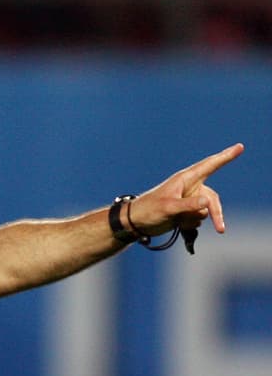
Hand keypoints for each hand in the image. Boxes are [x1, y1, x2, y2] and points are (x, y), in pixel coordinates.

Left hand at [129, 143, 243, 237]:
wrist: (135, 223)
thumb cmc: (148, 210)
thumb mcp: (168, 208)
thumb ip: (188, 205)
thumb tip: (207, 204)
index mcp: (185, 179)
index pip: (209, 165)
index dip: (225, 156)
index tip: (240, 147)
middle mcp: (190, 188)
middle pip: (212, 199)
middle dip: (215, 214)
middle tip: (221, 229)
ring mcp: (189, 200)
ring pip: (205, 211)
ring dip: (195, 219)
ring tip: (179, 220)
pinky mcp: (186, 211)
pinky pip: (198, 218)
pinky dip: (191, 223)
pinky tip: (178, 224)